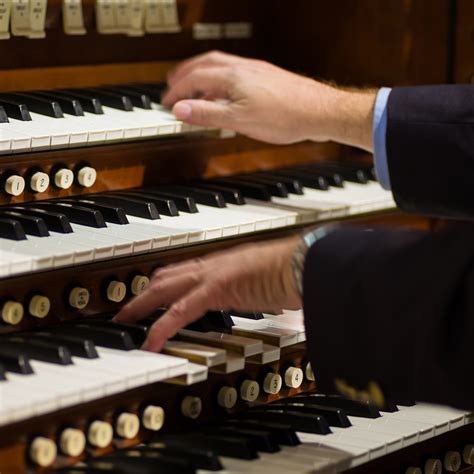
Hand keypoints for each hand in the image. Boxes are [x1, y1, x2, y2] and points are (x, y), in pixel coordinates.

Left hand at [114, 236, 300, 351]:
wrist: (305, 262)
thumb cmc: (294, 271)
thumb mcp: (268, 282)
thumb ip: (260, 290)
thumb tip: (266, 302)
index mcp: (224, 264)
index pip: (184, 270)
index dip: (162, 282)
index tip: (150, 293)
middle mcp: (213, 265)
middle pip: (166, 276)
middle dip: (141, 293)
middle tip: (123, 308)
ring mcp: (213, 274)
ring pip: (164, 289)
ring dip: (140, 305)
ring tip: (123, 322)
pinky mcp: (217, 289)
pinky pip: (181, 311)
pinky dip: (161, 328)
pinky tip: (149, 343)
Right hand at [163, 50, 375, 149]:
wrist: (319, 111)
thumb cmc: (286, 116)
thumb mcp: (240, 120)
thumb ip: (209, 114)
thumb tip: (181, 110)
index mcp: (232, 76)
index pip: (194, 78)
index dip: (176, 91)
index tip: (166, 102)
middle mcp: (242, 67)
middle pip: (204, 64)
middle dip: (184, 74)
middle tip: (172, 85)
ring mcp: (255, 70)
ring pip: (219, 65)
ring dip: (201, 74)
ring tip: (194, 88)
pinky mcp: (265, 76)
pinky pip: (233, 71)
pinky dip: (219, 79)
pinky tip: (225, 93)